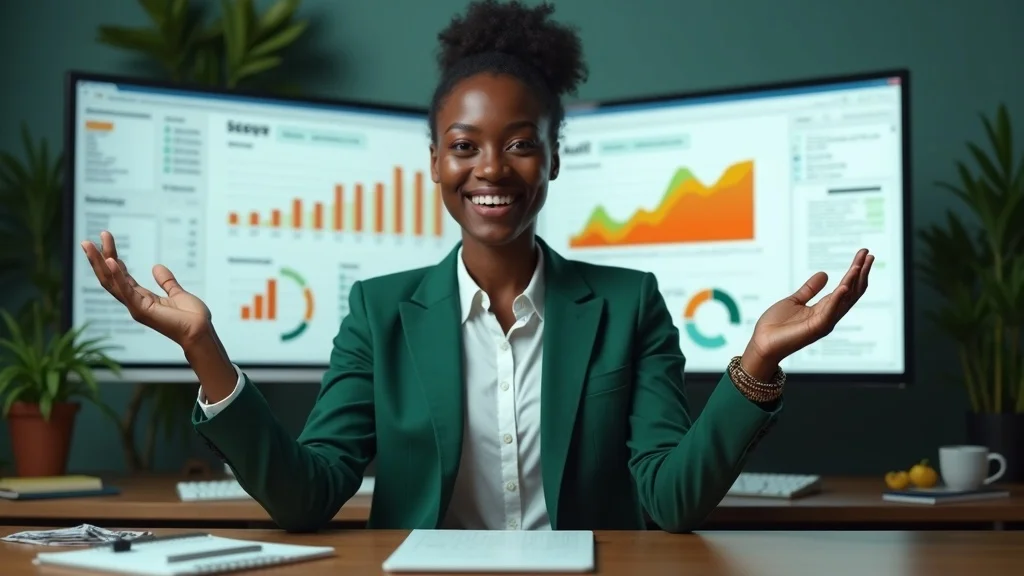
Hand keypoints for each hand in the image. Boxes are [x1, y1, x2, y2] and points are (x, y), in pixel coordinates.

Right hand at [81, 231, 212, 348]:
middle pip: (109, 278)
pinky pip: (126, 290)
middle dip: (97, 259)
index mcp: (141, 298)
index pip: (120, 275)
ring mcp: (135, 307)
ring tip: (88, 245)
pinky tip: (111, 261)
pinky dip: (118, 276)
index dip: (111, 258)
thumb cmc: (192, 317)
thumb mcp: (177, 293)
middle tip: (85, 242)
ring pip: (110, 283)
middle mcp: (134, 303)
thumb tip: (156, 267)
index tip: (106, 240)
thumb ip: (166, 282)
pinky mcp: (141, 310)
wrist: (200, 332)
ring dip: (99, 263)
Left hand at [741, 249, 873, 378]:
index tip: (863, 254)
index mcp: (824, 309)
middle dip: (860, 273)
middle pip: (851, 292)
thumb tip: (824, 274)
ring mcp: (824, 322)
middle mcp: (829, 316)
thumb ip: (810, 289)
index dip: (855, 271)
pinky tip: (844, 286)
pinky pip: (829, 312)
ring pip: (845, 300)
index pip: (846, 288)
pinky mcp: (815, 328)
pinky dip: (837, 299)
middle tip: (868, 254)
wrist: (762, 343)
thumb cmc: (776, 326)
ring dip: (853, 282)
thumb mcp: (794, 301)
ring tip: (859, 265)